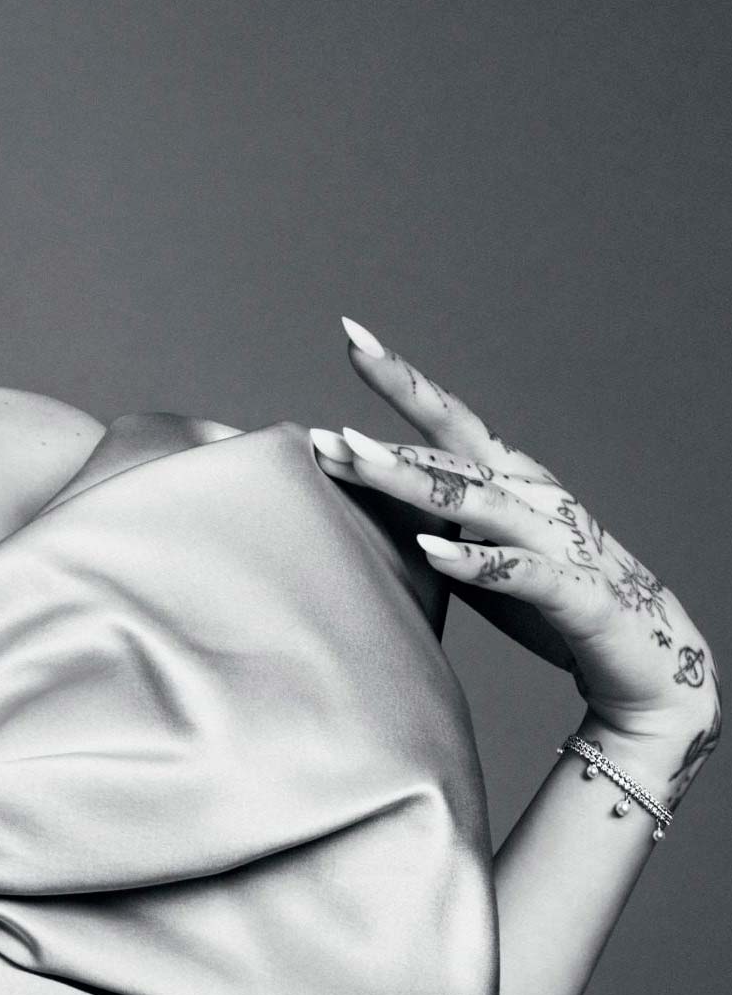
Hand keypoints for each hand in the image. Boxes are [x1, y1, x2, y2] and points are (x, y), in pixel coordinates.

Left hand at [310, 318, 720, 806]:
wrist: (648, 658)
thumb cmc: (554, 599)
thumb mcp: (488, 551)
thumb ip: (441, 521)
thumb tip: (368, 505)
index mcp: (512, 478)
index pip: (448, 419)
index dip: (401, 378)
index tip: (352, 336)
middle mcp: (534, 494)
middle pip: (455, 444)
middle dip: (398, 410)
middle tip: (346, 376)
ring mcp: (556, 538)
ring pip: (478, 498)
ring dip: (414, 478)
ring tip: (358, 458)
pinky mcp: (576, 591)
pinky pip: (519, 571)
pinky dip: (473, 558)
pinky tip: (428, 547)